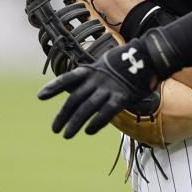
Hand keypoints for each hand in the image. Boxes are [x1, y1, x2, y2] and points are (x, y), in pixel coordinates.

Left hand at [38, 37, 157, 138]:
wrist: (151, 56)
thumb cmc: (128, 63)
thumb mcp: (106, 65)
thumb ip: (93, 78)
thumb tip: (76, 89)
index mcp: (93, 70)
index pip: (69, 78)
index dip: (55, 86)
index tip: (40, 96)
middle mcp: (98, 79)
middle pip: (75, 99)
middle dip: (63, 115)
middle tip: (55, 129)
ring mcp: (109, 88)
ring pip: (87, 108)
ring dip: (75, 123)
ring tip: (66, 135)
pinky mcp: (122, 96)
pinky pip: (105, 113)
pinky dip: (96, 123)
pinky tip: (89, 131)